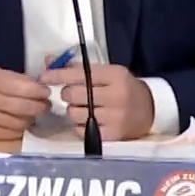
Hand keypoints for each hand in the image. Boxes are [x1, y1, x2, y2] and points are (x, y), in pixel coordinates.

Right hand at [0, 65, 49, 139]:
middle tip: (45, 104)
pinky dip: (21, 128)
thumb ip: (13, 78)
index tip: (46, 91)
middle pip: (22, 107)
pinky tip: (22, 122)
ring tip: (35, 112)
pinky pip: (11, 133)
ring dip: (32, 118)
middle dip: (39, 106)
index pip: (20, 87)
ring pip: (19, 122)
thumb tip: (38, 86)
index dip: (38, 91)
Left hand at [39, 63, 155, 140]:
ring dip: (73, 110)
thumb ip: (78, 68)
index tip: (44, 76)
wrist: (150, 110)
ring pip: (74, 113)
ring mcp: (115, 117)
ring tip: (84, 108)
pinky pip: (81, 130)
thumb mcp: (107, 73)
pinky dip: (80, 125)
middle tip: (74, 95)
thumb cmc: (124, 88)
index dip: (58, 75)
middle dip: (67, 94)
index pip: (80, 73)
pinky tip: (90, 120)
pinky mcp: (112, 135)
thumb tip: (48, 60)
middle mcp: (116, 95)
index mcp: (115, 75)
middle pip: (73, 94)